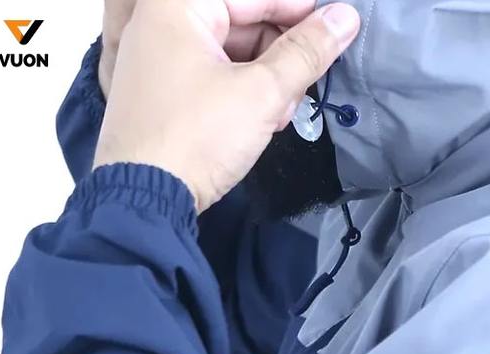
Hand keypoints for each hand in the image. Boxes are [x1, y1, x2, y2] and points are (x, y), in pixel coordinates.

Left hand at [93, 0, 359, 212]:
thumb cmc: (198, 136)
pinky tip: (262, 121)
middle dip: (281, 53)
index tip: (337, 29)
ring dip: (266, 79)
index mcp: (178, 6)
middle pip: (241, 20)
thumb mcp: (262, 93)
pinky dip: (242, 94)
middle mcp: (161, 21)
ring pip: (231, 52)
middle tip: (307, 83)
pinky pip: (213, 76)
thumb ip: (305, 53)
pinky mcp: (162, 92)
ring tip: (281, 113)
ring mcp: (158, 58)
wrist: (145, 197)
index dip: (300, 10)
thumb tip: (345, 18)